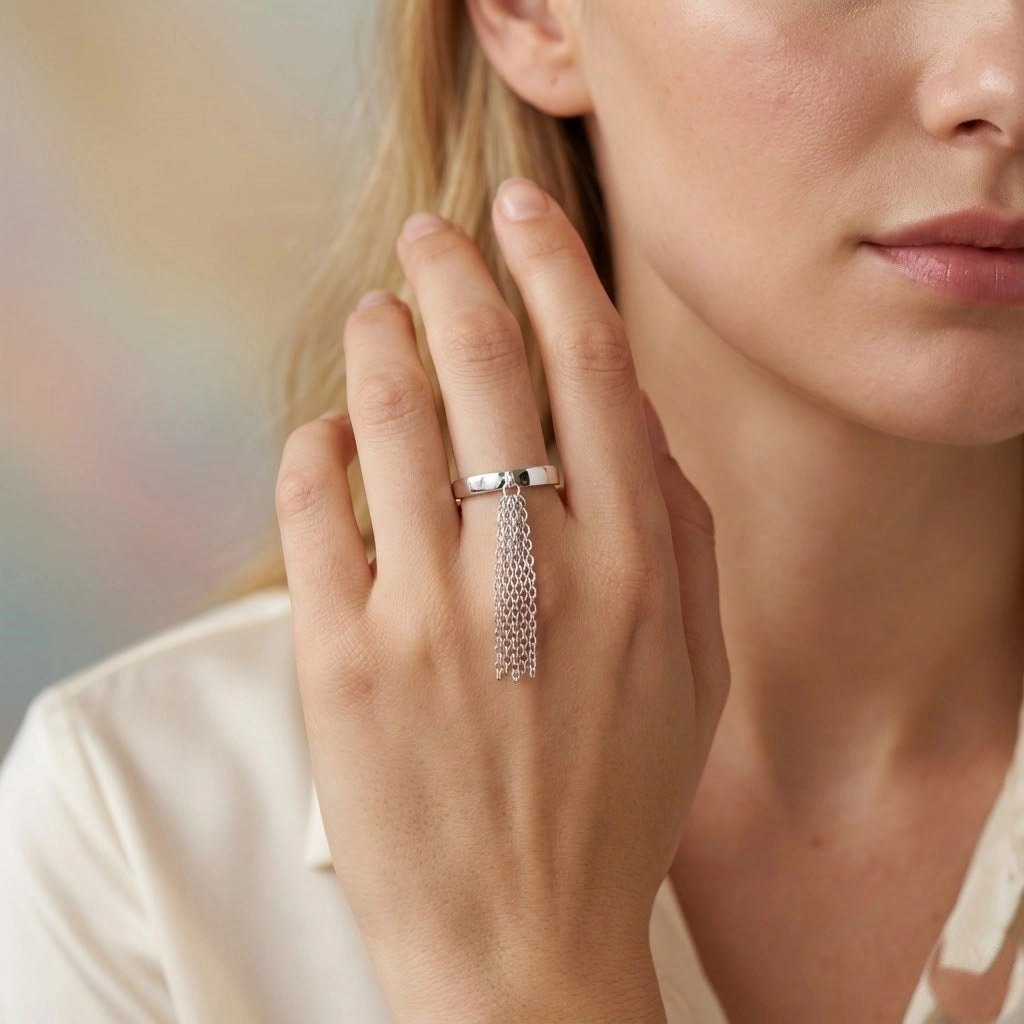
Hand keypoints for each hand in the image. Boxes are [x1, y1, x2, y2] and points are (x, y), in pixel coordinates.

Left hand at [275, 176, 729, 1023]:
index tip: (520, 214)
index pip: (590, 365)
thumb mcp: (696, 669)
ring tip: (377, 311)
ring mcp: (425, 613)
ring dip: (377, 339)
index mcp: (634, 567)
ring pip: (385, 413)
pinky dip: (315, 444)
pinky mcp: (339, 657)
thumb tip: (630, 412)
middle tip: (431, 234)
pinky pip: (312, 502)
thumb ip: (683, 530)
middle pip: (482, 363)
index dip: (551, 268)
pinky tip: (330, 433)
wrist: (523, 941)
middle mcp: (533, 572)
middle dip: (452, 271)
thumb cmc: (616, 798)